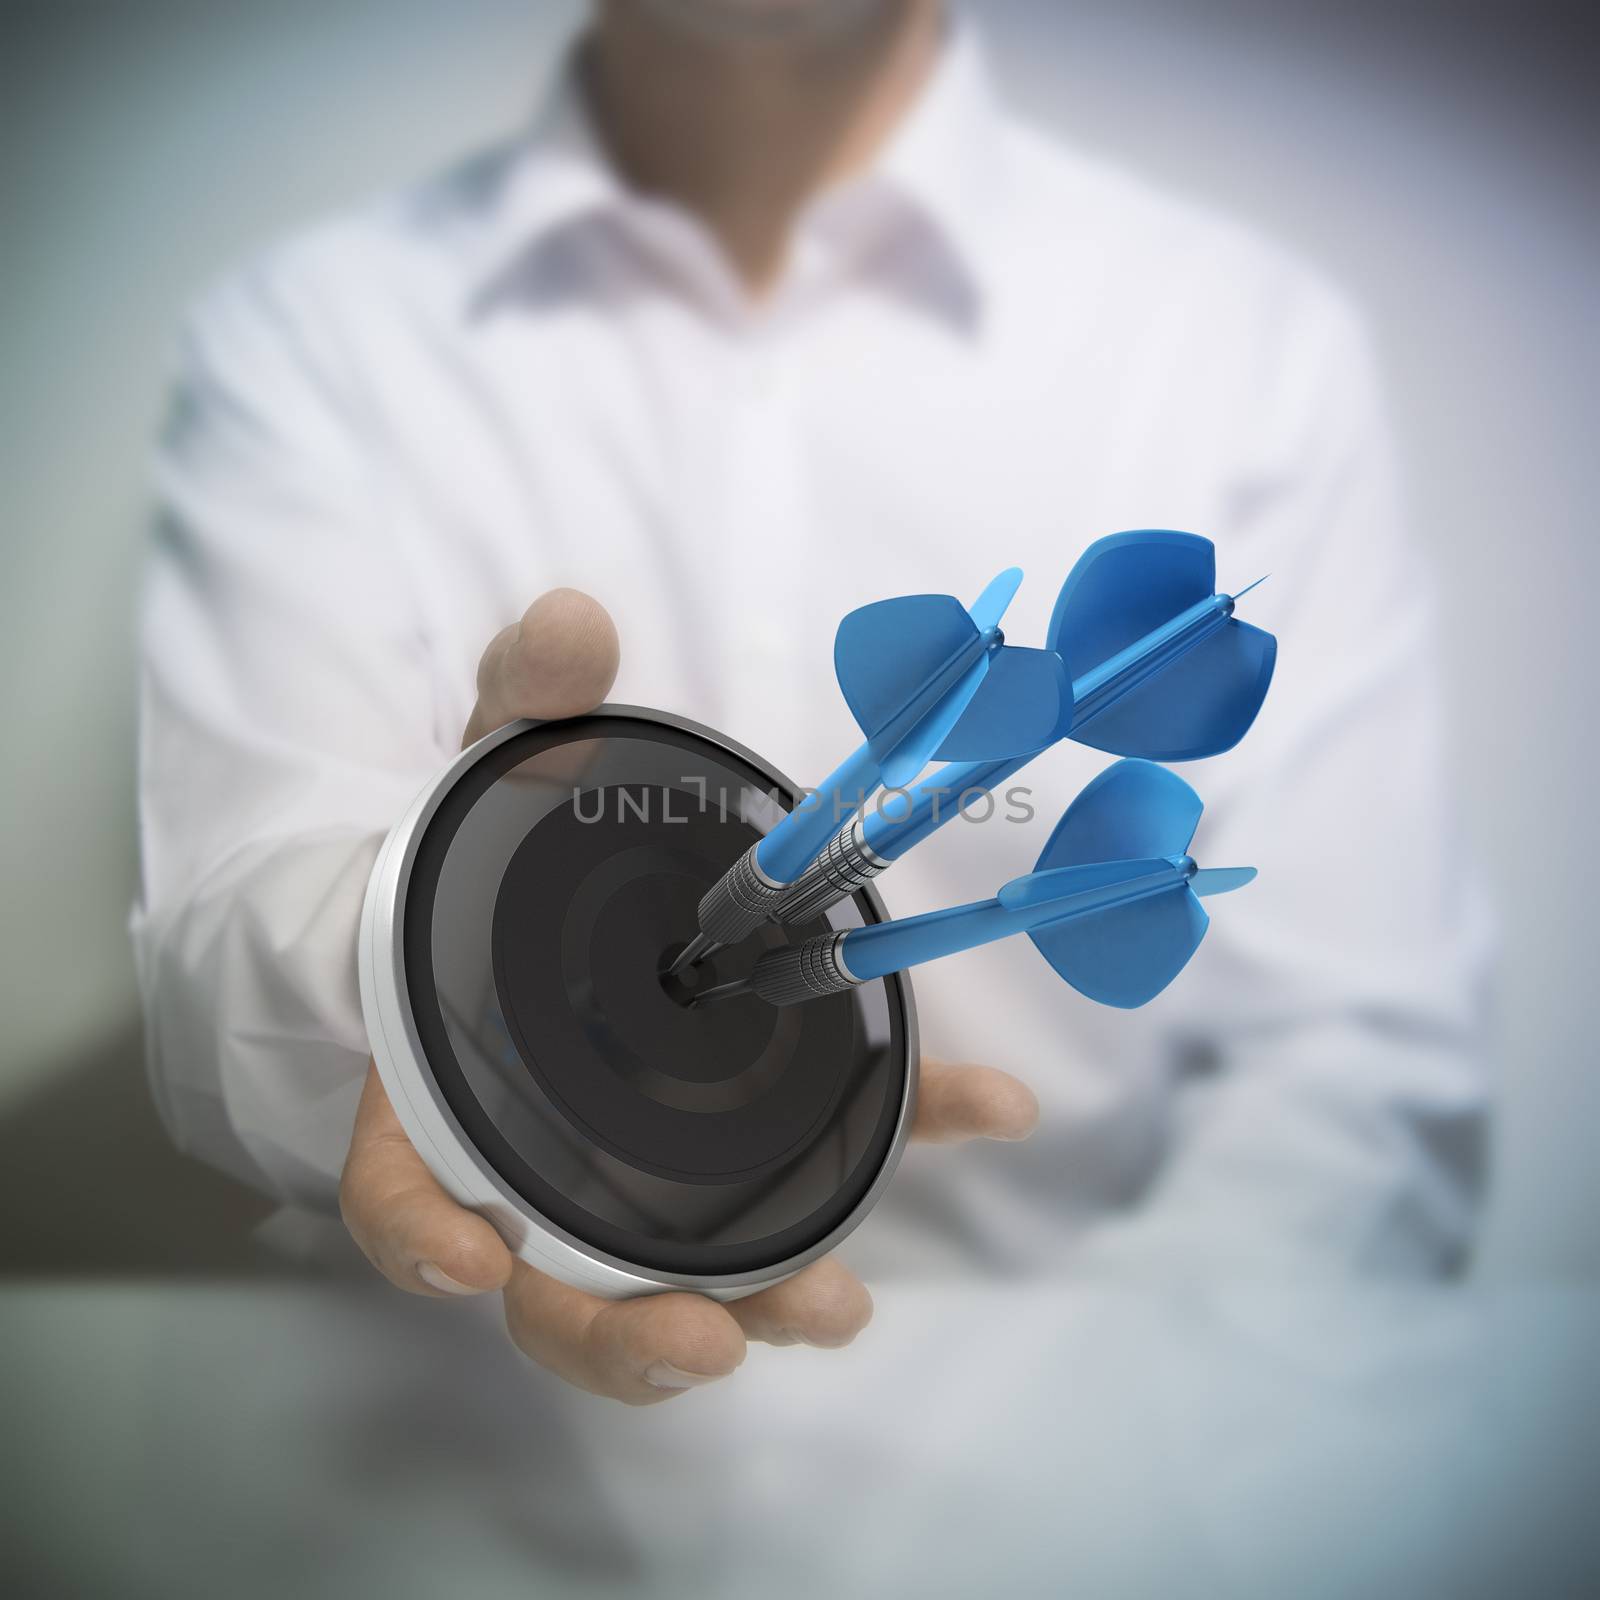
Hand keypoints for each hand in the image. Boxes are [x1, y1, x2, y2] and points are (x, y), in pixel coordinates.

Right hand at [341, 588, 1038, 1402]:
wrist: (548, 909)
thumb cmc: (508, 864)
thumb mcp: (509, 767)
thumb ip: (528, 700)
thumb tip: (571, 619)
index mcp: (446, 1085)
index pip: (400, 1186)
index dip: (420, 1237)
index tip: (469, 1261)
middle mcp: (528, 1163)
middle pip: (549, 1289)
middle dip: (619, 1333)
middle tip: (708, 1339)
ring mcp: (629, 1180)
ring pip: (668, 1289)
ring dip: (755, 1306)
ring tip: (836, 1305)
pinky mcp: (729, 1153)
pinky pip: (800, 1175)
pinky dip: (890, 1150)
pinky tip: (984, 1109)